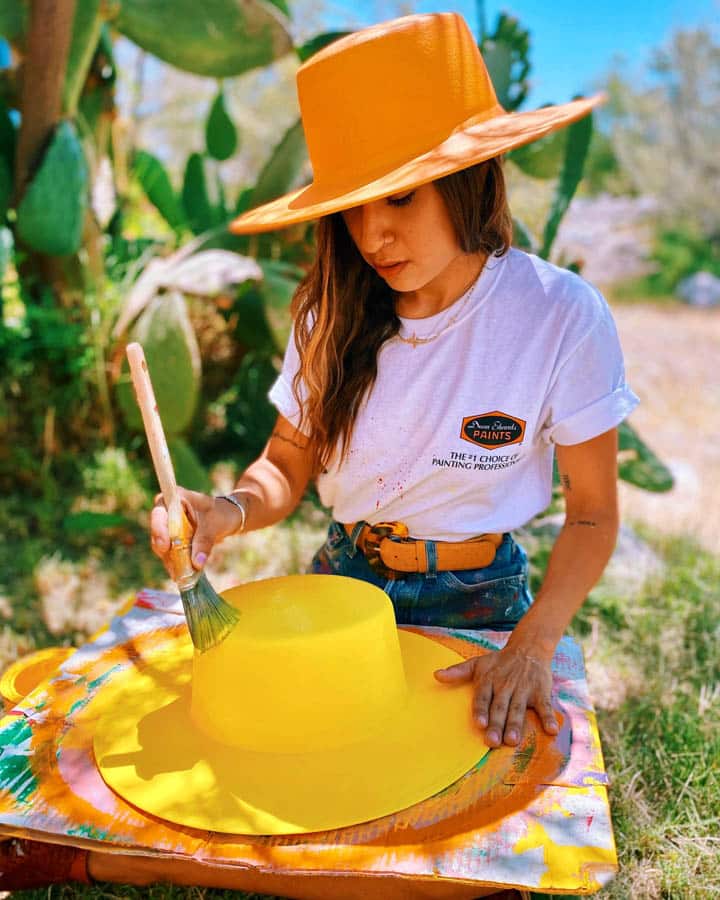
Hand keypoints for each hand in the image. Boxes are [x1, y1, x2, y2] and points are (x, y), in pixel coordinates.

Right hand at [150, 487, 245, 571]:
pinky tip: (180, 574)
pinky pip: (169, 552)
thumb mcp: (214, 526)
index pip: (159, 512)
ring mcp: (168, 526)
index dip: (158, 528)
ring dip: (169, 559)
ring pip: (161, 545)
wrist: (228, 517)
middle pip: (157, 531)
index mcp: (176, 498)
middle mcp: (167, 511)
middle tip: (173, 566)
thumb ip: (204, 542)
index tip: (165, 545)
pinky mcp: (172, 540)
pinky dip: (174, 562)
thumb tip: (196, 563)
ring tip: (179, 574)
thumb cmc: (221, 514)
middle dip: (164, 549)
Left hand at [434, 646, 557, 747]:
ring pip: (518, 709)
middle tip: (492, 742)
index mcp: (489, 680)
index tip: (479, 723)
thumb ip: (458, 672)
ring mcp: (523, 689)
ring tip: (513, 741)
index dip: (480, 710)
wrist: (528, 648)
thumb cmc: (499, 662)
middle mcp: (505, 685)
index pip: (483, 697)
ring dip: (516, 725)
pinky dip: (549, 717)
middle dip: (496, 725)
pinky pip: (545, 706)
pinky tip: (551, 730)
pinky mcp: (540, 692)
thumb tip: (436, 675)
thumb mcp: (477, 663)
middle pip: (500, 708)